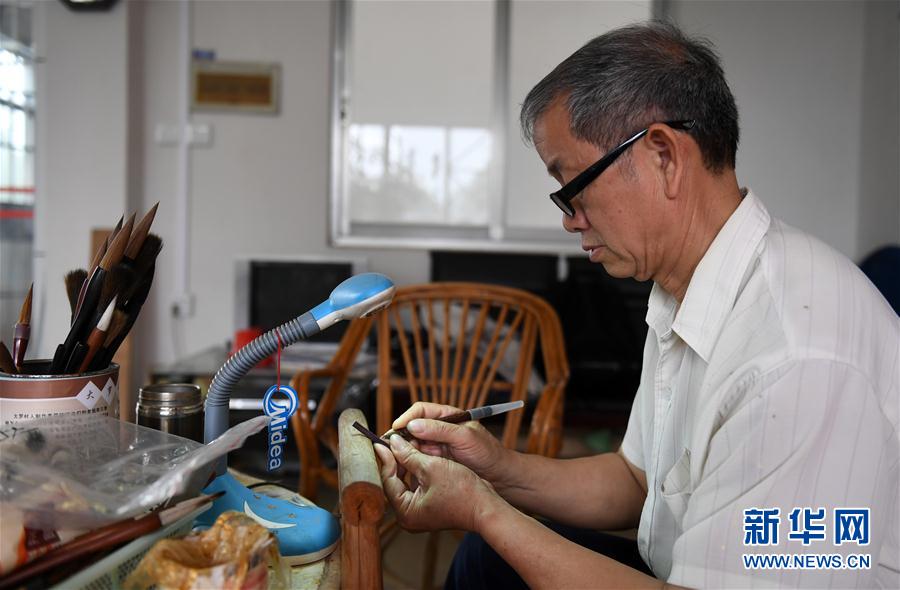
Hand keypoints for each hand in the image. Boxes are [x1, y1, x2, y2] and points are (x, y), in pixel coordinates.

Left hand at [374, 434, 501, 533]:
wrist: (486, 507)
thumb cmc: (462, 491)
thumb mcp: (431, 467)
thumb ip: (408, 454)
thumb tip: (392, 442)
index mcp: (406, 512)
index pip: (388, 480)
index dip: (386, 457)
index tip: (382, 440)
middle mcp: (409, 516)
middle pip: (395, 482)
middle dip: (396, 459)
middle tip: (392, 440)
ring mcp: (419, 513)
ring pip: (405, 482)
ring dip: (407, 462)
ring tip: (404, 442)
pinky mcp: (429, 508)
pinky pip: (416, 486)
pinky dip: (417, 470)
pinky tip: (417, 454)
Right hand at [392, 402, 510, 487]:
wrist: (498, 475)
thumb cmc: (487, 452)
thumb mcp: (465, 437)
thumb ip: (440, 430)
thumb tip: (413, 425)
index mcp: (447, 416)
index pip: (420, 410)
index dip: (406, 417)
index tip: (396, 429)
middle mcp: (439, 429)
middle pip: (413, 427)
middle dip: (401, 435)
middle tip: (390, 446)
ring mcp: (437, 445)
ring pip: (413, 444)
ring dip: (404, 449)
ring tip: (396, 458)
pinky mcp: (436, 460)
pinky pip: (418, 458)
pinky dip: (411, 460)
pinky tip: (406, 467)